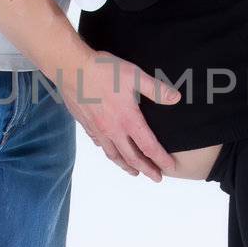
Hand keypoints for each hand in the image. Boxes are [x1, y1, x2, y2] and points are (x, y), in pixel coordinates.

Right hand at [61, 51, 180, 179]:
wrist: (71, 68)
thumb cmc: (104, 70)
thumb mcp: (135, 76)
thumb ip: (156, 89)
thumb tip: (176, 98)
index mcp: (128, 120)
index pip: (149, 147)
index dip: (161, 159)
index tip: (170, 168)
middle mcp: (113, 130)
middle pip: (132, 158)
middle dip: (146, 170)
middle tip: (157, 177)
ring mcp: (98, 129)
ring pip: (114, 155)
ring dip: (126, 166)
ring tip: (135, 172)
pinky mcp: (86, 125)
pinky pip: (100, 144)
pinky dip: (109, 152)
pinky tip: (111, 152)